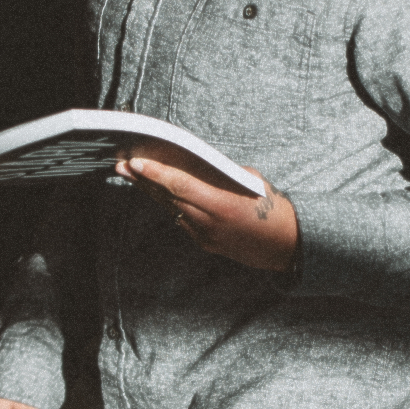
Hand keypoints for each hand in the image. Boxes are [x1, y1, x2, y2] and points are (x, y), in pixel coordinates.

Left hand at [115, 141, 297, 271]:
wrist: (287, 246)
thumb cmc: (273, 208)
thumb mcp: (251, 182)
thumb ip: (223, 174)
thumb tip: (198, 165)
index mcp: (220, 204)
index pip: (179, 185)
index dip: (154, 173)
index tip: (135, 162)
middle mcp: (208, 222)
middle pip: (168, 198)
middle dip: (143, 181)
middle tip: (122, 165)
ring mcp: (205, 236)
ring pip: (173, 209)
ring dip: (155, 192)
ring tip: (135, 176)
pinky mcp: (206, 244)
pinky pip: (184, 221)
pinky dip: (175, 206)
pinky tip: (164, 194)